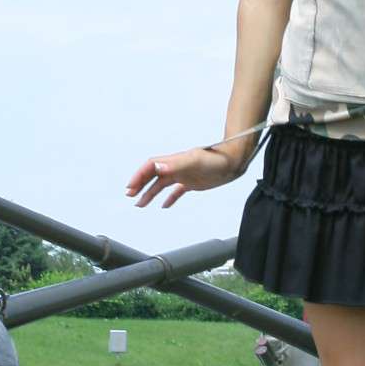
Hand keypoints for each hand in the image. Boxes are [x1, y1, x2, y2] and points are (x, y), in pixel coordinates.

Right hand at [126, 145, 241, 208]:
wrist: (234, 161)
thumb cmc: (217, 159)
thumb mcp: (195, 161)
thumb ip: (176, 164)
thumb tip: (157, 166)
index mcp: (174, 161)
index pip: (151, 166)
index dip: (139, 175)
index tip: (131, 187)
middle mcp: (176, 167)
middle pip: (152, 175)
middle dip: (140, 184)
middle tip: (130, 195)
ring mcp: (184, 174)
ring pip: (162, 184)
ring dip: (150, 193)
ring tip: (140, 204)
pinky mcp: (193, 182)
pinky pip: (177, 190)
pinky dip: (169, 198)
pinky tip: (165, 205)